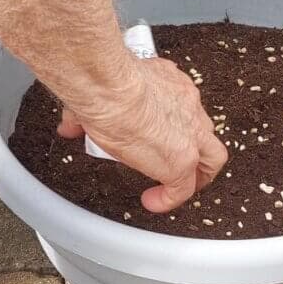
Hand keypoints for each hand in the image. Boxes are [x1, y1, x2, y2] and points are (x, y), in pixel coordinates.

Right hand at [58, 56, 228, 212]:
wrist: (110, 89)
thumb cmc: (105, 81)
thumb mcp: (99, 93)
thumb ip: (86, 112)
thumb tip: (71, 124)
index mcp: (171, 85)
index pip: (181, 107)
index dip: (172, 124)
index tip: (157, 132)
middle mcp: (187, 105)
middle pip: (204, 131)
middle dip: (197, 149)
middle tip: (183, 163)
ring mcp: (190, 134)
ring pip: (211, 158)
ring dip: (196, 175)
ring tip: (176, 188)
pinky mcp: (182, 161)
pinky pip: (183, 189)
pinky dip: (170, 199)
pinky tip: (154, 202)